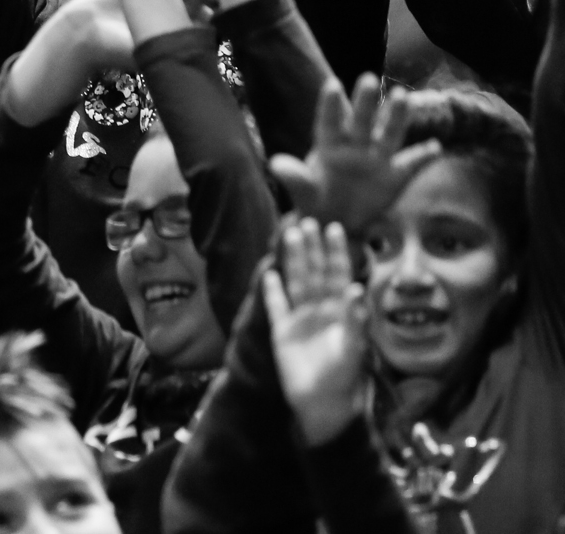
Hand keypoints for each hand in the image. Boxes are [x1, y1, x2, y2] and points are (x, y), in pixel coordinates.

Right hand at [264, 217, 367, 446]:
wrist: (322, 406)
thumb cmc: (344, 379)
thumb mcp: (355, 348)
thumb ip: (355, 319)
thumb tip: (357, 288)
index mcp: (343, 312)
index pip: (339, 274)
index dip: (337, 252)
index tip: (334, 227)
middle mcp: (322, 310)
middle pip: (315, 272)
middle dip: (312, 247)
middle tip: (306, 221)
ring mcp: (300, 319)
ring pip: (296, 281)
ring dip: (292, 259)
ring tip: (288, 235)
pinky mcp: (282, 332)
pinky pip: (276, 305)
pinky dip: (272, 290)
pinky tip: (268, 272)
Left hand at [270, 75, 442, 232]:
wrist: (338, 220)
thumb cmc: (315, 200)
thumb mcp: (303, 191)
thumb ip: (293, 177)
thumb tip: (275, 163)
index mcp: (329, 146)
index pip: (328, 122)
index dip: (330, 105)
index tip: (331, 84)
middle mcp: (354, 146)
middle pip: (360, 121)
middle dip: (364, 101)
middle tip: (367, 78)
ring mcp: (377, 159)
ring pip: (388, 134)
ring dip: (396, 116)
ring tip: (403, 96)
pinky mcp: (395, 176)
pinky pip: (412, 164)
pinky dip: (424, 156)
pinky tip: (435, 146)